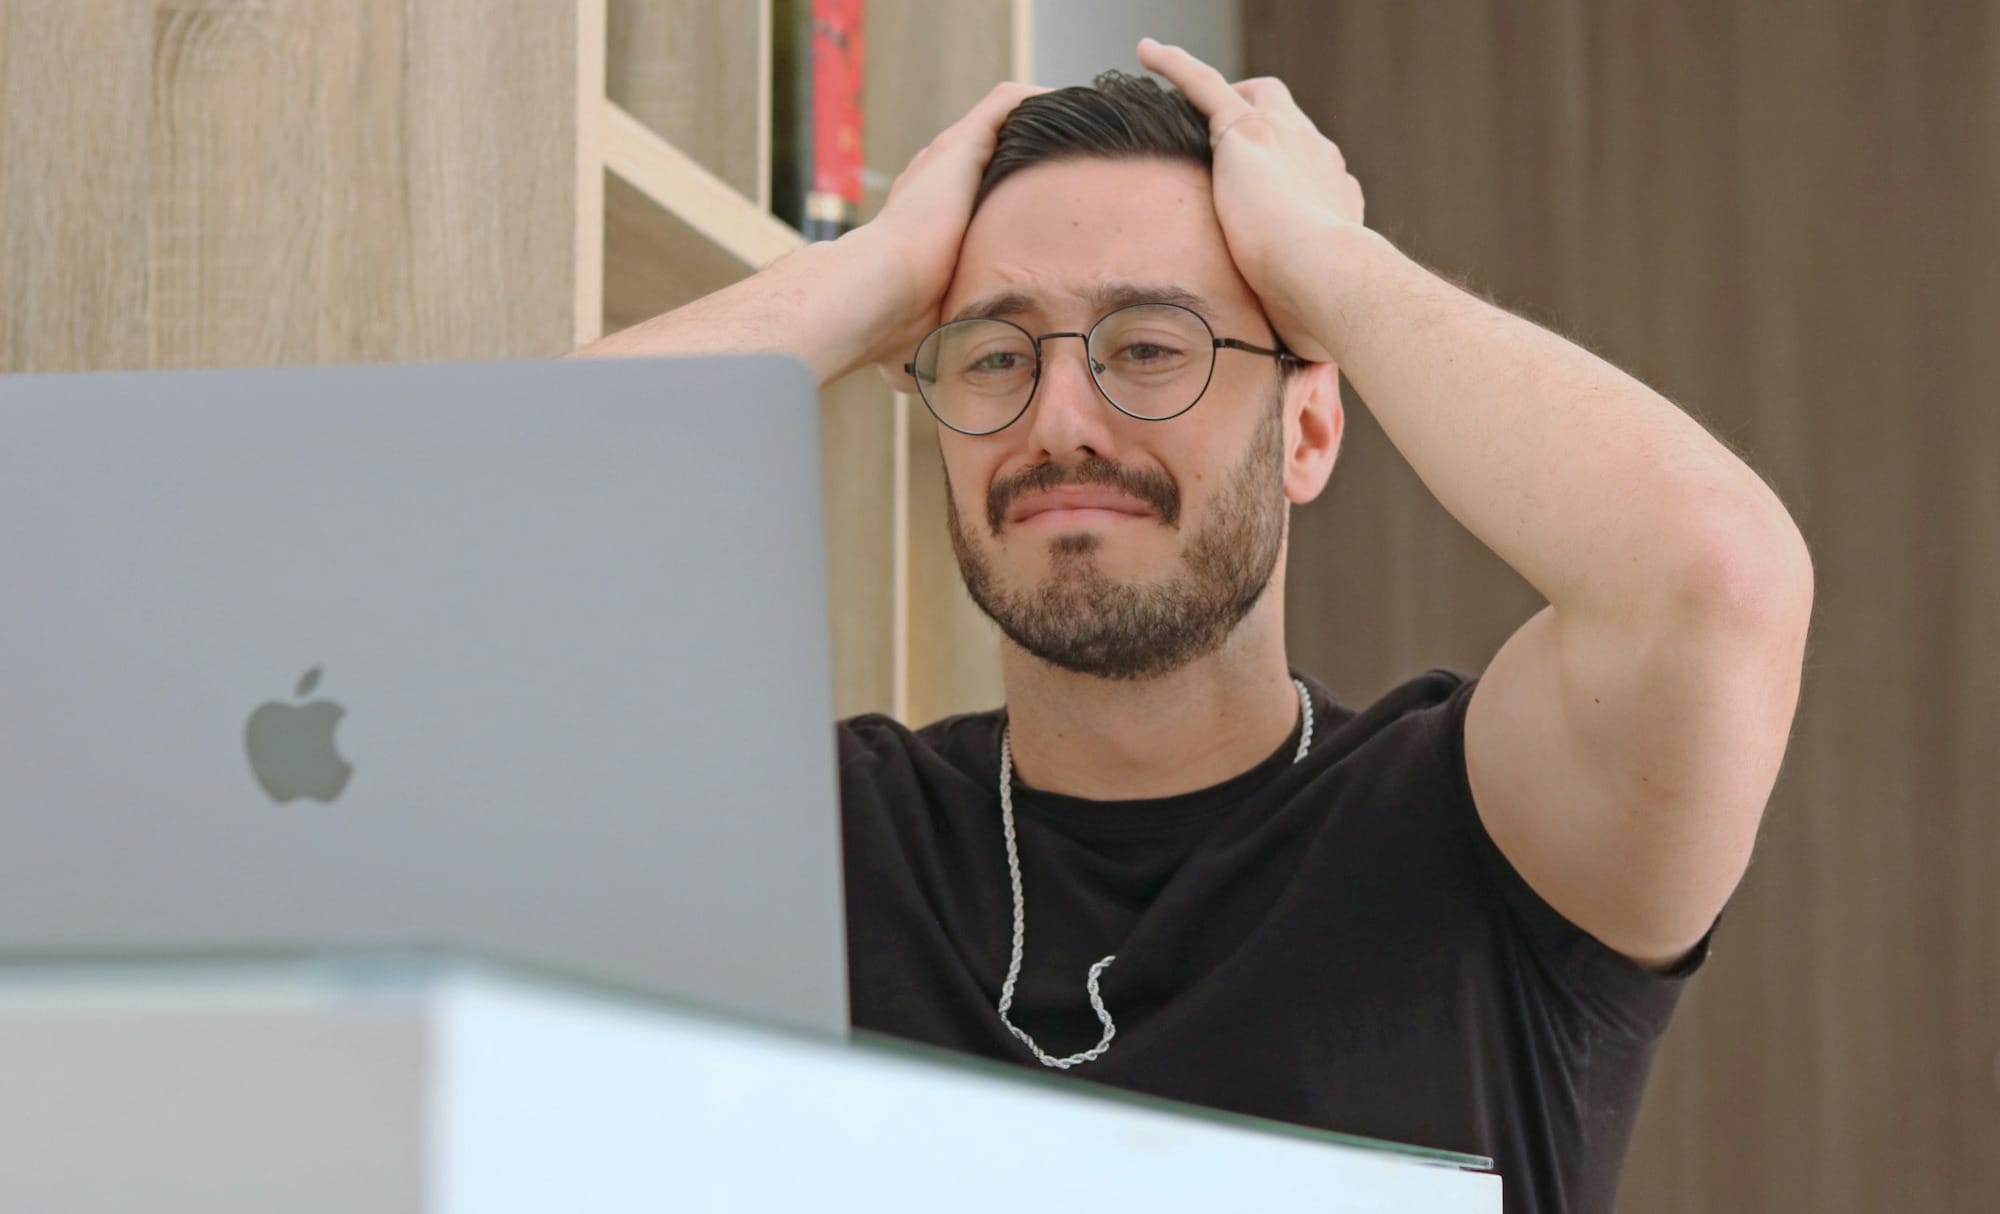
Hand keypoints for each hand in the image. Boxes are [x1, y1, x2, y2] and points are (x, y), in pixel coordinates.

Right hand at [844, 80, 1049, 391]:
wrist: (872, 298)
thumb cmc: (893, 332)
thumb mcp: (922, 344)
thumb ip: (933, 352)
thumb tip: (927, 387)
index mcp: (924, 223)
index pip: (968, 198)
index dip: (1006, 202)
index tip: (1042, 216)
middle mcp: (932, 183)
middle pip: (989, 155)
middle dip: (1032, 161)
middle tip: (1078, 171)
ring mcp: (944, 161)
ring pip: (1001, 123)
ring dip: (1041, 126)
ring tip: (1085, 133)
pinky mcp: (959, 147)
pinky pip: (1007, 104)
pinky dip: (1037, 101)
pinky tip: (1072, 108)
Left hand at [1134, 38, 1364, 363]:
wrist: (1332, 282)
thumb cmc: (1328, 315)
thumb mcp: (1313, 320)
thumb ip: (1301, 328)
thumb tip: (1300, 370)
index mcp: (1335, 200)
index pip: (1310, 175)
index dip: (1286, 180)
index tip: (1267, 197)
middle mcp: (1318, 158)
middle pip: (1288, 126)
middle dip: (1262, 127)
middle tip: (1229, 143)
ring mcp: (1285, 139)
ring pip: (1250, 96)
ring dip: (1221, 92)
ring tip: (1182, 91)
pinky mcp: (1246, 132)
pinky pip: (1204, 84)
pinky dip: (1176, 66)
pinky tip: (1146, 54)